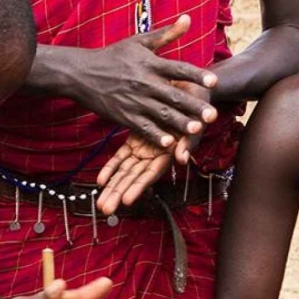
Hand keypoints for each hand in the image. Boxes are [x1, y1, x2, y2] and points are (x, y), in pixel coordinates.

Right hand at [56, 16, 217, 146]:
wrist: (81, 74)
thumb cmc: (113, 56)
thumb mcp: (139, 41)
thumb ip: (166, 34)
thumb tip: (188, 18)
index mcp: (150, 63)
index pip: (178, 69)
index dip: (196, 75)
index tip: (213, 82)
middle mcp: (144, 82)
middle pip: (174, 95)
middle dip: (194, 106)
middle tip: (213, 114)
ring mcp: (134, 101)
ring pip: (162, 114)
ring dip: (180, 122)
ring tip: (197, 129)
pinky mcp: (124, 116)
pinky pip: (143, 128)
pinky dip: (156, 135)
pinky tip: (169, 143)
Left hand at [94, 80, 211, 214]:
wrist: (188, 89)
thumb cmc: (197, 105)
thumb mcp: (197, 120)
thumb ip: (189, 141)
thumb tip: (182, 159)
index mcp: (170, 153)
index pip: (151, 174)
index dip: (139, 186)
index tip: (127, 200)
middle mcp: (156, 155)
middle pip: (134, 178)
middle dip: (119, 193)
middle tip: (105, 209)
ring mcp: (145, 148)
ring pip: (125, 171)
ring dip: (113, 187)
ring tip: (100, 204)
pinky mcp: (136, 139)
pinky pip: (121, 157)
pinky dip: (111, 168)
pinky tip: (100, 181)